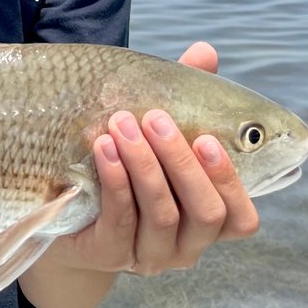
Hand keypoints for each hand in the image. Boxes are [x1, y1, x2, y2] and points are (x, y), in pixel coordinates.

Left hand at [55, 41, 259, 275]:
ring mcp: (150, 256)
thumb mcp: (156, 133)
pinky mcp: (110, 255)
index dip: (230, 181)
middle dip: (182, 163)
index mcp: (208, 222)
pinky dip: (116, 181)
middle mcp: (186, 247)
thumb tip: (204, 52)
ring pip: (162, 216)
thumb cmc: (126, 165)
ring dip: (145, 166)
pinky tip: (104, 148)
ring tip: (122, 125)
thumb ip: (185, 97)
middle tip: (156, 118)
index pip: (241, 218)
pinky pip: (120, 221)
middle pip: (205, 213)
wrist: (65, 209)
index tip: (207, 137)